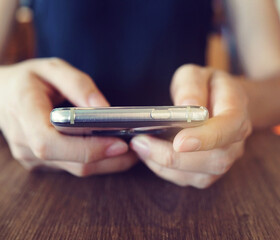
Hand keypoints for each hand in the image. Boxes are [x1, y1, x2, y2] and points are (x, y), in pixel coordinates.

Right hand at [0, 58, 137, 174]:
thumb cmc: (26, 79)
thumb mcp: (51, 68)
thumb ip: (78, 84)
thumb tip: (105, 109)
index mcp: (22, 111)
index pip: (50, 142)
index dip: (86, 148)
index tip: (119, 142)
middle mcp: (23, 141)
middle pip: (69, 162)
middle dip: (107, 159)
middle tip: (137, 148)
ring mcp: (28, 156)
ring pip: (73, 169)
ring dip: (105, 162)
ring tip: (129, 148)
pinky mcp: (37, 162)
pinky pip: (69, 167)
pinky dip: (92, 160)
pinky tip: (108, 148)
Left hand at [130, 64, 251, 187]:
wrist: (219, 101)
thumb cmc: (205, 86)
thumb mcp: (196, 74)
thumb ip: (191, 86)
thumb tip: (187, 105)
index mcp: (236, 113)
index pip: (228, 129)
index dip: (205, 138)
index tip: (179, 142)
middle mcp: (234, 142)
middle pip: (212, 160)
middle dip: (172, 156)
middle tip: (140, 142)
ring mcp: (223, 160)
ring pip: (198, 176)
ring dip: (163, 164)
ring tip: (139, 146)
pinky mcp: (208, 172)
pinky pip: (186, 180)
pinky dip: (163, 170)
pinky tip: (146, 154)